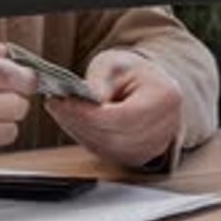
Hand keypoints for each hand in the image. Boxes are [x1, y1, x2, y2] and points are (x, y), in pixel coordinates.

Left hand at [45, 49, 181, 167]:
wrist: (147, 84)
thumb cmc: (132, 71)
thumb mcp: (115, 63)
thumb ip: (101, 80)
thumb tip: (84, 100)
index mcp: (165, 98)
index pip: (123, 116)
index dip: (89, 113)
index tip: (64, 102)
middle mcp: (166, 128)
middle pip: (114, 136)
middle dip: (79, 122)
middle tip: (54, 105)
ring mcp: (154, 146)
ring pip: (108, 148)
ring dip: (79, 131)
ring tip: (59, 111)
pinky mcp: (139, 156)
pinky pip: (107, 153)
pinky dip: (86, 138)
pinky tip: (71, 122)